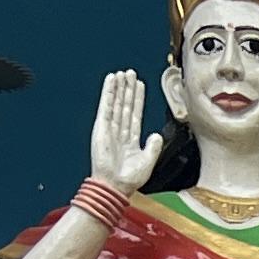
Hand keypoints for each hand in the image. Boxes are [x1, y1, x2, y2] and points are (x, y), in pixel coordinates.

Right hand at [90, 68, 159, 191]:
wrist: (114, 186)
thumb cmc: (128, 180)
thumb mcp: (147, 162)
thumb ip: (153, 147)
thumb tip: (156, 134)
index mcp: (131, 140)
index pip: (135, 114)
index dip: (138, 99)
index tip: (140, 85)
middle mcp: (120, 132)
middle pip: (125, 105)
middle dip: (129, 89)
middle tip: (131, 73)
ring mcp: (110, 128)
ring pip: (116, 102)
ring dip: (119, 87)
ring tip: (122, 73)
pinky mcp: (102, 127)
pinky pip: (106, 105)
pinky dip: (109, 92)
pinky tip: (111, 80)